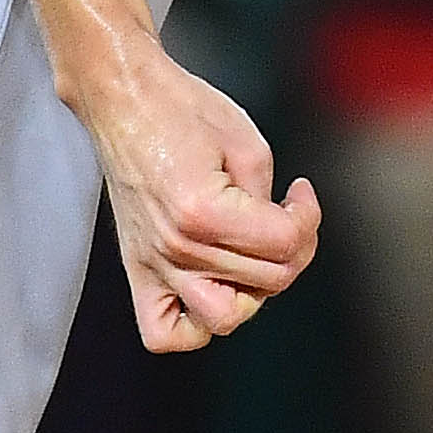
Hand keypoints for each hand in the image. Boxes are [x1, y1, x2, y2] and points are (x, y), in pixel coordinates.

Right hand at [77, 52, 322, 352]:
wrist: (125, 100)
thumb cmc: (181, 110)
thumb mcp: (248, 143)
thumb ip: (270, 199)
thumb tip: (281, 233)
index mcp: (204, 211)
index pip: (285, 244)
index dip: (308, 216)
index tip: (300, 192)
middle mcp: (175, 247)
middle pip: (266, 282)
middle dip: (294, 246)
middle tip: (287, 214)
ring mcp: (152, 264)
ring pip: (222, 318)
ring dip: (253, 291)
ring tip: (253, 253)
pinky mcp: (136, 269)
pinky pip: (163, 332)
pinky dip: (192, 325)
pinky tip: (214, 289)